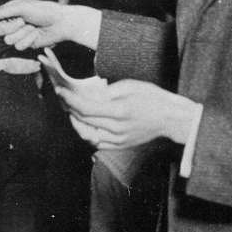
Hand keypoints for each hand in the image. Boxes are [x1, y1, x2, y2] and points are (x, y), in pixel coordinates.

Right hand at [0, 0, 99, 51]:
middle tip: (23, 20)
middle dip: (12, 26)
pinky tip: (36, 34)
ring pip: (9, 40)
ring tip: (32, 27)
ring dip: (22, 33)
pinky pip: (20, 46)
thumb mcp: (21, 7)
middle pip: (0, 31)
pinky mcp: (27, 44)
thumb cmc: (43, 10)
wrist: (60, 23)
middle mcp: (13, 24)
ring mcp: (20, 35)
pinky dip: (29, 40)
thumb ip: (3, 12)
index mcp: (10, 12)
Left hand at [56, 78, 201, 149]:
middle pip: (84, 121)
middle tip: (63, 98)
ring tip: (71, 110)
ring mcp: (120, 140)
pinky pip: (98, 143)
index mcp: (119, 112)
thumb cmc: (152, 98)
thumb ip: (106, 91)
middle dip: (70, 108)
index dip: (70, 99)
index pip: (86, 108)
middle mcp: (118, 129)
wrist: (171, 118)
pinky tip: (84, 123)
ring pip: (88, 135)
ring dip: (76, 123)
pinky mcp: (122, 145)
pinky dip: (88, 133)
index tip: (59, 90)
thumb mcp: (129, 86)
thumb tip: (87, 94)